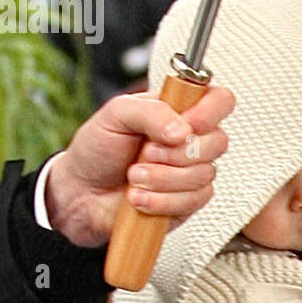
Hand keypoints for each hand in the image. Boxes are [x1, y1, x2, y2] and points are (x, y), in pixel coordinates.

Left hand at [43, 85, 233, 246]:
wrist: (81, 192)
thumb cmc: (98, 149)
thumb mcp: (116, 114)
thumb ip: (151, 111)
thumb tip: (183, 130)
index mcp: (179, 110)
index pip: (220, 101)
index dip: (210, 112)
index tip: (185, 124)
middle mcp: (191, 140)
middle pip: (219, 142)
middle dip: (176, 152)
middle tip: (146, 152)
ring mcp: (192, 172)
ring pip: (204, 175)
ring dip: (162, 179)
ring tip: (134, 176)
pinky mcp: (188, 201)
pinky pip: (194, 201)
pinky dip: (161, 201)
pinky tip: (140, 197)